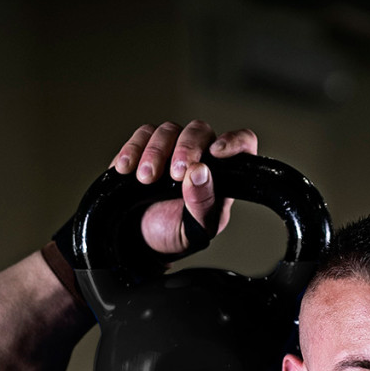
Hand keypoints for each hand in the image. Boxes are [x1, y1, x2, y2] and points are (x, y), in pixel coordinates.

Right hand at [109, 120, 257, 257]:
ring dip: (155, 152)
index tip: (216, 153)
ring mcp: (172, 149)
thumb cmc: (178, 233)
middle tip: (174, 174)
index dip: (234, 141)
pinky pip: (141, 135)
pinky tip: (126, 169)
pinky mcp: (146, 147)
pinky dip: (132, 149)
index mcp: (223, 176)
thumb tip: (200, 172)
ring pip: (168, 130)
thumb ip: (202, 203)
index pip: (242, 145)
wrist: (144, 240)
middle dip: (186, 149)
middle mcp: (200, 156)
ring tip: (145, 179)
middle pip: (199, 131)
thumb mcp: (196, 229)